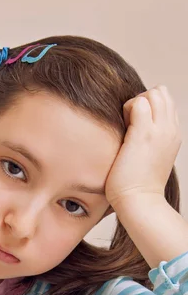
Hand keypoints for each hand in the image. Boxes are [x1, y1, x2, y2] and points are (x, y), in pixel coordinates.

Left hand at [105, 85, 181, 208]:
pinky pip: (138, 103)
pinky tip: (121, 130)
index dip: (148, 107)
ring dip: (135, 103)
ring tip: (126, 127)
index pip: (165, 102)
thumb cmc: (137, 184)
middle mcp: (170, 130)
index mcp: (172, 135)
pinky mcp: (143, 135)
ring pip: (153, 93)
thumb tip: (133, 129)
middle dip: (142, 100)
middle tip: (129, 123)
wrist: (139, 201)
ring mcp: (159, 131)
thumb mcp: (151, 157)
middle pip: (161, 92)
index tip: (135, 126)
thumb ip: (148, 140)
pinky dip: (126, 110)